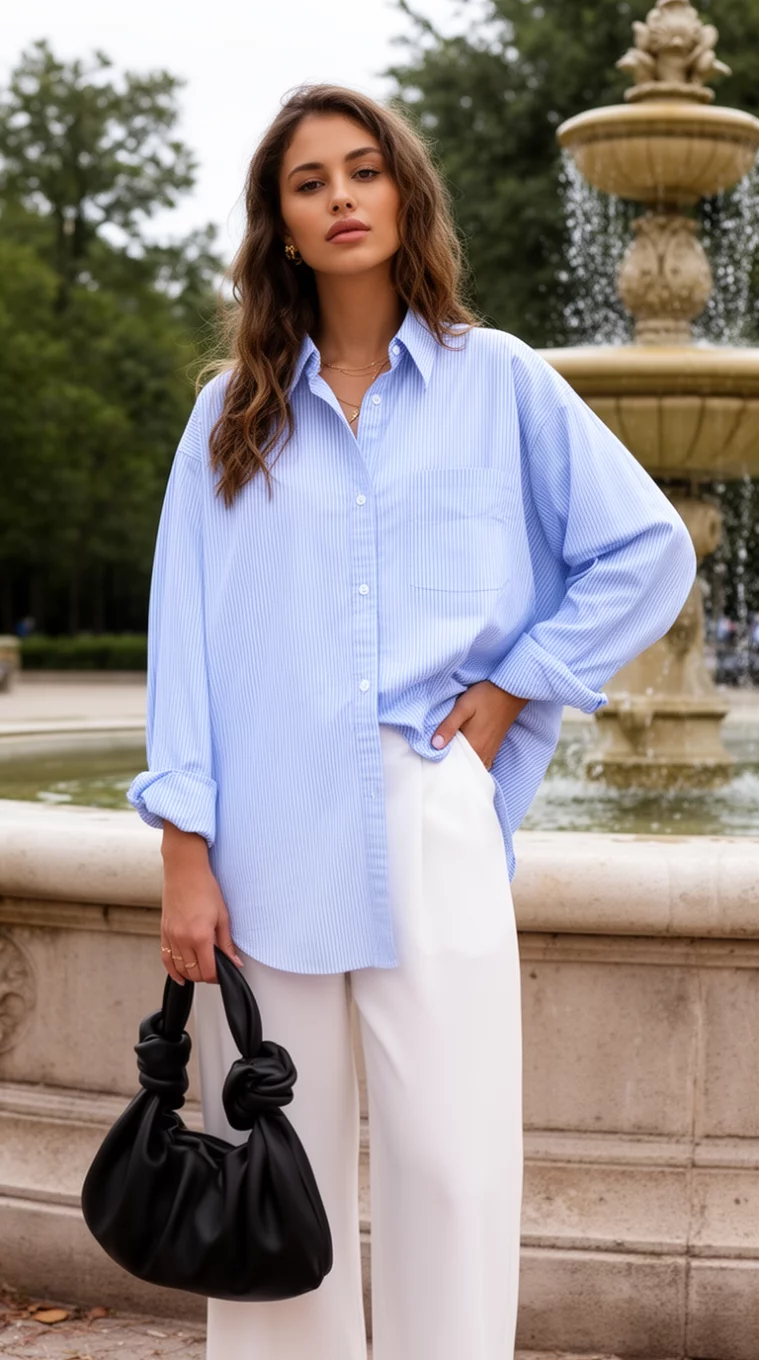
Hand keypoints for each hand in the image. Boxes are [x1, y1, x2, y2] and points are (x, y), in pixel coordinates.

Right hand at [160, 824, 243, 985]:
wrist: (185, 872)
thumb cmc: (205, 889)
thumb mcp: (223, 916)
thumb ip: (227, 943)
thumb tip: (235, 962)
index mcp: (200, 936)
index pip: (208, 970)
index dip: (216, 977)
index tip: (222, 974)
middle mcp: (183, 939)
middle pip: (193, 972)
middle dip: (205, 976)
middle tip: (215, 970)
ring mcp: (171, 937)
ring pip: (179, 968)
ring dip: (191, 974)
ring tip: (201, 970)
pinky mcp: (164, 932)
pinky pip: (165, 959)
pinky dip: (173, 970)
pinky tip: (180, 976)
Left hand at [430, 680, 528, 768]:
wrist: (510, 692)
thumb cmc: (485, 697)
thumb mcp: (463, 707)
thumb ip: (449, 726)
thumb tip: (434, 745)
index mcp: (473, 746)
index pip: (452, 765)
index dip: (438, 765)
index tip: (427, 763)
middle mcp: (482, 754)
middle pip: (461, 769)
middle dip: (448, 768)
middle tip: (433, 763)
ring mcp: (489, 753)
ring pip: (471, 768)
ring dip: (459, 766)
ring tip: (446, 761)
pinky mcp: (493, 749)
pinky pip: (480, 764)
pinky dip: (470, 764)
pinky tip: (462, 757)